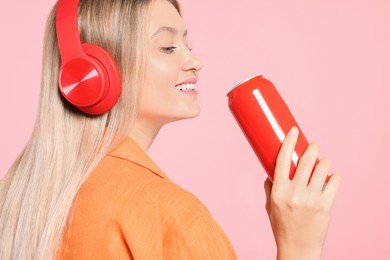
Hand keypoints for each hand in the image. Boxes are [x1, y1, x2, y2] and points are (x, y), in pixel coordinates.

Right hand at [264, 127, 340, 259]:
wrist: (297, 248)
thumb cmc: (281, 225)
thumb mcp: (269, 205)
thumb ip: (270, 186)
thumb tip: (273, 168)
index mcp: (278, 191)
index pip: (282, 160)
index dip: (288, 142)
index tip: (293, 131)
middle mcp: (294, 194)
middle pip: (306, 161)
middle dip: (313, 148)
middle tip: (315, 144)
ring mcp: (311, 200)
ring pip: (323, 169)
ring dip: (325, 161)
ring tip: (325, 161)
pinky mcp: (326, 206)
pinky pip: (334, 183)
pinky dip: (335, 176)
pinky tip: (332, 176)